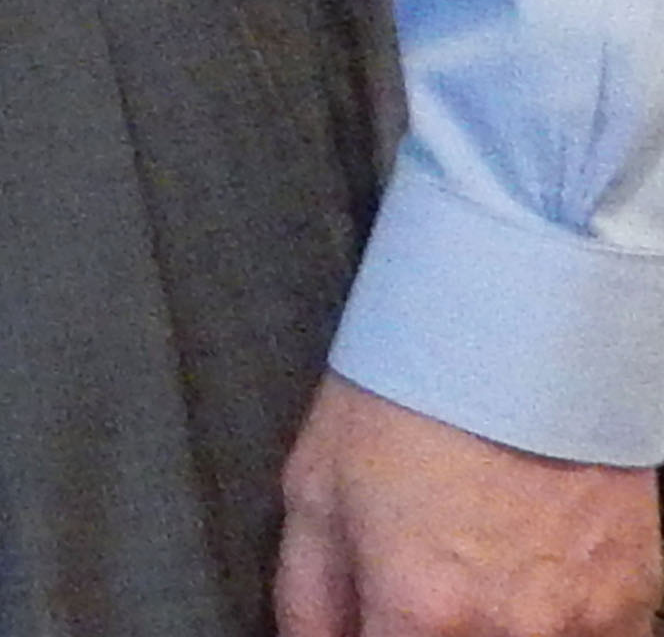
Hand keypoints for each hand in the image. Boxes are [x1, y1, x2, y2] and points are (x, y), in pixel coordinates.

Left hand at [275, 374, 658, 635]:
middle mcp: (512, 631)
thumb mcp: (315, 489)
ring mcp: (587, 621)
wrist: (520, 333)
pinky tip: (530, 575)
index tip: (373, 623)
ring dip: (497, 625)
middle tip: (421, 591)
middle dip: (429, 632)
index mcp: (425, 611)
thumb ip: (308, 597)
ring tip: (479, 567)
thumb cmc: (411, 400)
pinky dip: (557, 622)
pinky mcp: (637, 597)